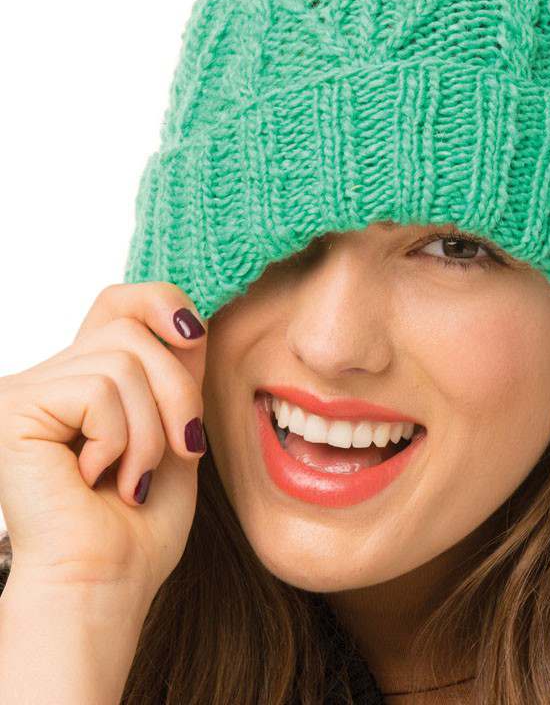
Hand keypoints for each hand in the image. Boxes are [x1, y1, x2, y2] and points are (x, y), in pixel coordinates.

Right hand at [0, 282, 208, 604]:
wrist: (105, 584)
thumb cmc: (138, 525)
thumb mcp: (174, 431)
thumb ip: (176, 372)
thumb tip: (189, 319)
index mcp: (83, 378)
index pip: (119, 301)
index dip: (161, 301)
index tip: (196, 338)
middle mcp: (48, 376)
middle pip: (132, 328)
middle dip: (178, 390)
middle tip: (183, 447)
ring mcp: (26, 390)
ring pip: (122, 359)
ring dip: (150, 429)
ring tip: (131, 477)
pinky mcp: (15, 409)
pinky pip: (98, 390)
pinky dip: (119, 439)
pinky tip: (96, 479)